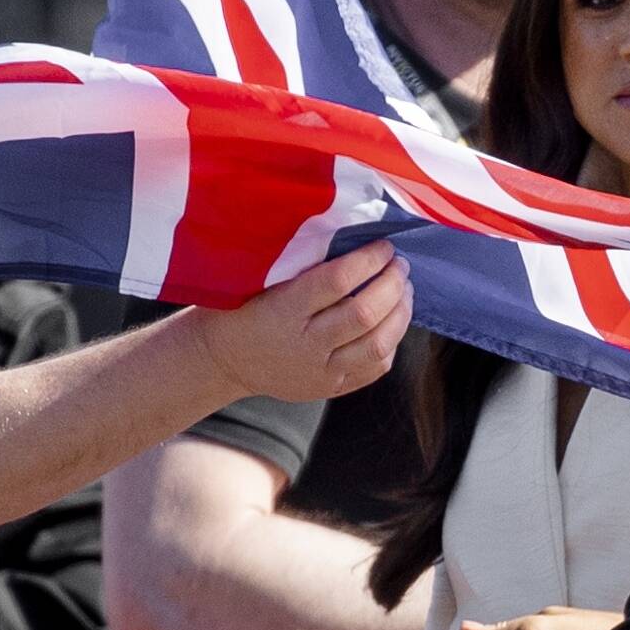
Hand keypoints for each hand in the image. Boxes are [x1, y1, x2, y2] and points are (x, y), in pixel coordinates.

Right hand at [189, 241, 411, 401]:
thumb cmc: (245, 310)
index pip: (339, 281)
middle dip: (392, 284)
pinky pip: (375, 368)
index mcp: (284, 310)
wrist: (225, 360)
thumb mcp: (261, 282)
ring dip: (400, 313)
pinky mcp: (331, 388)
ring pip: (378, 344)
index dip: (369, 259)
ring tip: (404, 291)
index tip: (383, 246)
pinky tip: (393, 323)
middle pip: (365, 313)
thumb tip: (356, 241)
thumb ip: (303, 268)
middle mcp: (306, 344)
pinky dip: (392, 343)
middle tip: (400, 265)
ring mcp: (321, 371)